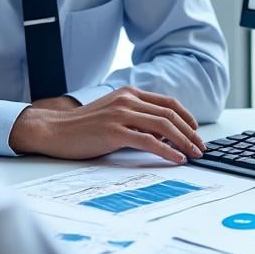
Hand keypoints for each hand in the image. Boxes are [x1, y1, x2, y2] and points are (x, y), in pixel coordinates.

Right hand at [8, 86, 205, 162]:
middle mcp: (127, 100)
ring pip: (163, 125)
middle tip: (200, 147)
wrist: (54, 130)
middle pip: (169, 114)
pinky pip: (148, 141)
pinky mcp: (114, 132)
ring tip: (194, 154)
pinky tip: (176, 159)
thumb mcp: (113, 114)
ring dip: (183, 141)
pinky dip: (167, 150)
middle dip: (189, 132)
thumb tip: (162, 134)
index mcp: (129, 94)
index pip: (167, 102)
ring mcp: (121, 115)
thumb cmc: (82, 127)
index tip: (195, 131)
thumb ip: (135, 118)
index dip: (186, 117)